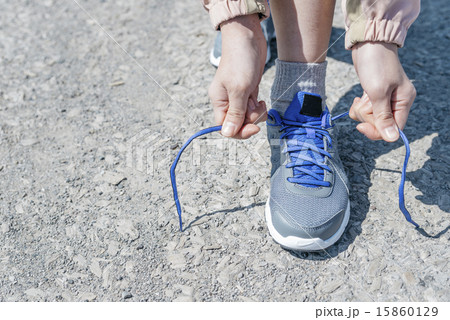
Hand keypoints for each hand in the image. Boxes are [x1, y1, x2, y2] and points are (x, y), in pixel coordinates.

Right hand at [208, 14, 266, 138]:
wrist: (248, 38)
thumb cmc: (240, 61)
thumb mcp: (239, 89)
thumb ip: (235, 113)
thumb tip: (227, 134)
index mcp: (219, 102)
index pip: (224, 127)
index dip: (238, 132)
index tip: (253, 128)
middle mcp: (227, 101)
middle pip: (238, 124)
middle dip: (250, 121)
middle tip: (257, 109)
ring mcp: (238, 96)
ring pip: (247, 117)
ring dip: (257, 114)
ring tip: (259, 101)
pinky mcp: (248, 92)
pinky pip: (253, 109)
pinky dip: (259, 108)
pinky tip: (261, 100)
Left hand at [350, 42, 415, 141]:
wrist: (367, 42)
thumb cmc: (375, 64)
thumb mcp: (378, 92)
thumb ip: (383, 117)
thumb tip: (392, 138)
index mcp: (404, 101)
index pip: (394, 129)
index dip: (376, 132)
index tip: (361, 127)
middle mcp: (396, 102)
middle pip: (380, 124)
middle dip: (367, 117)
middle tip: (364, 102)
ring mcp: (385, 98)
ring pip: (370, 118)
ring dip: (361, 111)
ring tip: (361, 97)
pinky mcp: (374, 95)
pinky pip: (365, 110)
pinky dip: (359, 107)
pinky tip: (358, 97)